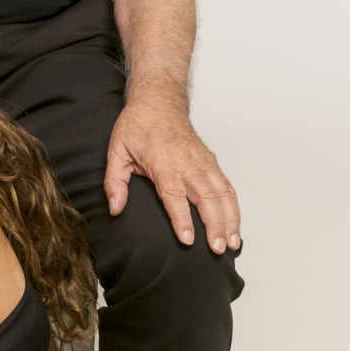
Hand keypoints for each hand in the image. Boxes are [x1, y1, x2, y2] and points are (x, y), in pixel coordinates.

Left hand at [104, 97, 240, 252]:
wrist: (158, 100)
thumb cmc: (137, 126)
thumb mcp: (116, 150)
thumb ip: (114, 181)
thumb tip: (115, 209)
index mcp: (163, 162)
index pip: (174, 195)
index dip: (181, 218)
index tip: (187, 240)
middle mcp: (187, 163)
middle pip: (206, 198)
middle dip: (214, 225)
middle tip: (217, 249)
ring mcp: (203, 162)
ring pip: (222, 193)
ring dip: (230, 219)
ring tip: (232, 243)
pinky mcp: (211, 161)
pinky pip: (226, 186)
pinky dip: (233, 207)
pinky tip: (235, 225)